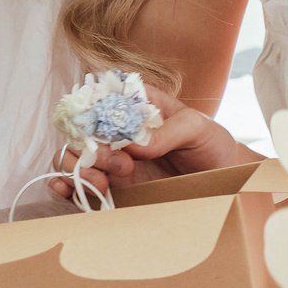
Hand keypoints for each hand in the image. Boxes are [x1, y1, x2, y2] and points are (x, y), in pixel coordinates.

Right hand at [55, 88, 257, 198]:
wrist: (222, 182)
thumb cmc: (211, 145)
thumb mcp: (198, 128)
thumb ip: (169, 131)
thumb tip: (135, 145)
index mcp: (135, 104)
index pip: (99, 96)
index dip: (90, 109)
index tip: (102, 129)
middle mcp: (117, 129)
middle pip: (80, 129)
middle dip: (89, 148)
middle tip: (122, 166)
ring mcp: (112, 157)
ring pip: (72, 156)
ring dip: (77, 169)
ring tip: (102, 185)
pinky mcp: (111, 184)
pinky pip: (76, 183)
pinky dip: (66, 186)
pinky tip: (69, 191)